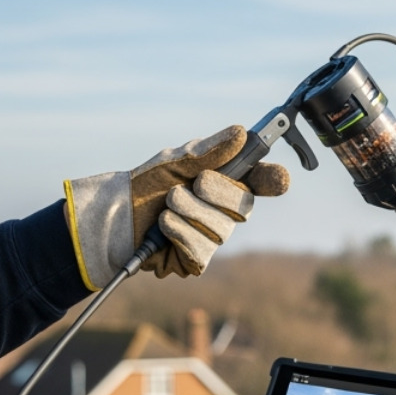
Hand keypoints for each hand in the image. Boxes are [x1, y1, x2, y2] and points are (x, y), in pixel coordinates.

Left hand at [64, 125, 289, 283]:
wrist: (116, 216)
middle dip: (217, 192)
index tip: (279, 178)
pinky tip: (163, 227)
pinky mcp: (196, 261)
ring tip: (167, 205)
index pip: (263, 182)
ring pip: (221, 230)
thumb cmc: (147, 184)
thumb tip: (240, 133)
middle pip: (245, 207)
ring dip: (189, 211)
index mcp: (227, 182)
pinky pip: (201, 250)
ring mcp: (212, 238)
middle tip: (194, 183)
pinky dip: (178, 232)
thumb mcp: (175, 160)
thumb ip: (208, 150)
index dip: (274, 180)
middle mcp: (225, 212)